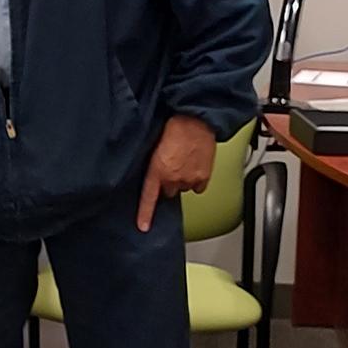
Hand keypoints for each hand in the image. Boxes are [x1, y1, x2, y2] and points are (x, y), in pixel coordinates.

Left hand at [138, 115, 216, 232]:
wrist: (196, 120)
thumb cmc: (174, 127)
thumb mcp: (154, 146)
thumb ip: (153, 164)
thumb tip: (153, 173)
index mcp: (157, 171)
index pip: (149, 198)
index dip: (145, 214)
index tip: (143, 227)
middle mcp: (173, 178)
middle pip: (167, 192)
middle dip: (168, 183)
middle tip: (171, 167)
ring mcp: (190, 179)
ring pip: (183, 188)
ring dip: (182, 180)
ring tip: (183, 162)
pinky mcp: (204, 177)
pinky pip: (198, 187)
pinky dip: (196, 180)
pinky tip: (194, 166)